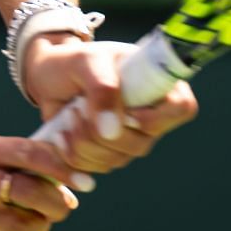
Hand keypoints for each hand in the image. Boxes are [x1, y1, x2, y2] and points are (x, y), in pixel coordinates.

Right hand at [0, 134, 81, 230]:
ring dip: (39, 226)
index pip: (30, 154)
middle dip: (57, 203)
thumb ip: (8, 159)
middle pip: (29, 192)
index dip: (63, 169)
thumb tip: (61, 176)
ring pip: (19, 225)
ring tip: (41, 222)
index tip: (81, 181)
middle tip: (65, 206)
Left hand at [22, 34, 198, 176]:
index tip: (125, 111)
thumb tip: (111, 132)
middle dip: (99, 130)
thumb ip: (103, 88)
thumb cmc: (74, 61)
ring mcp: (131, 139)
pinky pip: (95, 169)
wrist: (49, 76)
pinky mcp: (108, 155)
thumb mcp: (87, 61)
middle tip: (77, 107)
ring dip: (82, 142)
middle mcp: (151, 115)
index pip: (182, 107)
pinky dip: (72, 155)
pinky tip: (61, 135)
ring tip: (67, 115)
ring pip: (115, 160)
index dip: (154, 117)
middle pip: (140, 143)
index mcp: (158, 84)